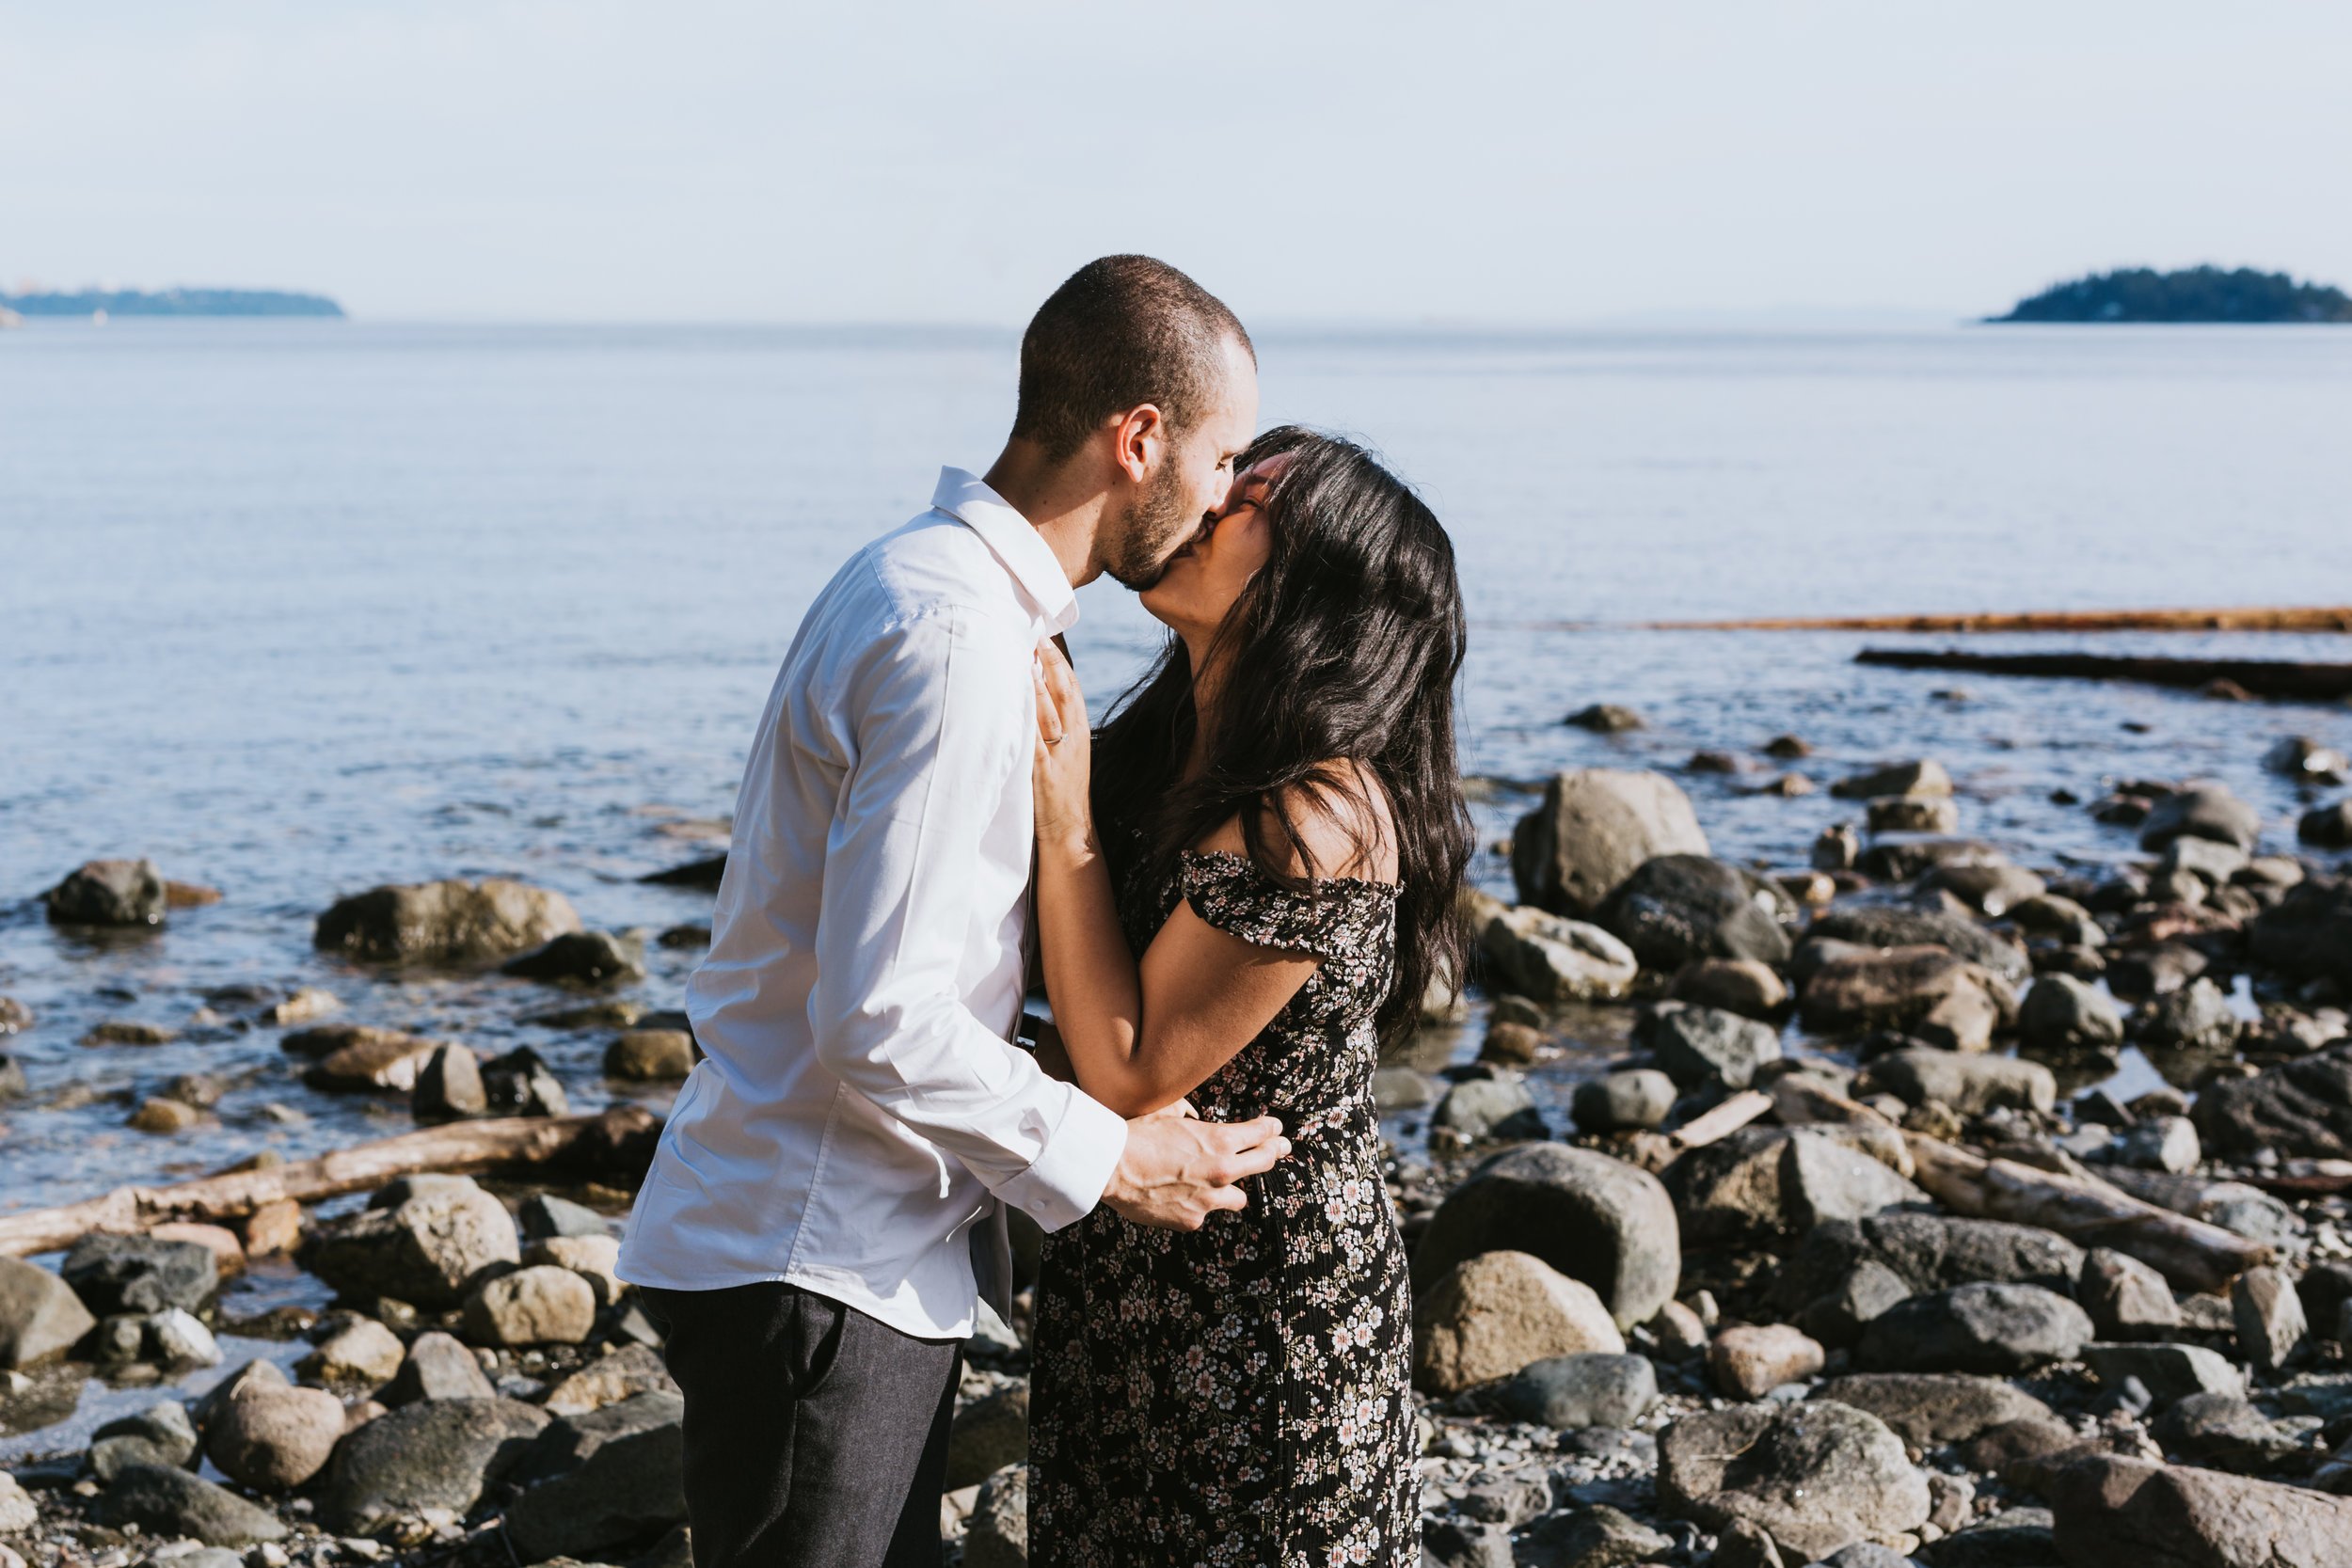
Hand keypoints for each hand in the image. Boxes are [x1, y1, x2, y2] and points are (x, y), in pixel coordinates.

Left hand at [1031, 640, 1092, 858]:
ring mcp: (1060, 756)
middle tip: (1035, 636)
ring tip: (1024, 659)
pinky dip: (1027, 723)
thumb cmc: (1062, 791)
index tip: (1044, 636)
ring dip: (1037, 685)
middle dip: (1050, 662)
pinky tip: (1016, 704)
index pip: (1071, 687)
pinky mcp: (1044, 774)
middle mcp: (1073, 739)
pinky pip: (1035, 744)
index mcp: (1078, 731)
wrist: (1071, 831)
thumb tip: (1034, 694)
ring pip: (1050, 713)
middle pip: (1064, 692)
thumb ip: (1053, 726)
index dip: (1058, 661)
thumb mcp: (1065, 753)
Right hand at [1102, 1113, 1288, 1230]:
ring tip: (1221, 1184)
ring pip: (1239, 1198)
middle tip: (1280, 1148)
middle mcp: (1222, 1170)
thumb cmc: (1138, 1136)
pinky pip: (1205, 1213)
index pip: (1260, 1133)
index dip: (1271, 1129)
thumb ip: (1189, 1114)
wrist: (1113, 1168)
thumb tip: (1193, 1114)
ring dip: (1232, 1189)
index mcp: (1219, 1140)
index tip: (1276, 1129)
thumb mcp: (1168, 1113)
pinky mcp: (1193, 1219)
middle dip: (1274, 1152)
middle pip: (1264, 1162)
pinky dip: (1197, 1206)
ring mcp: (1210, 1199)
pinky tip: (1180, 1198)